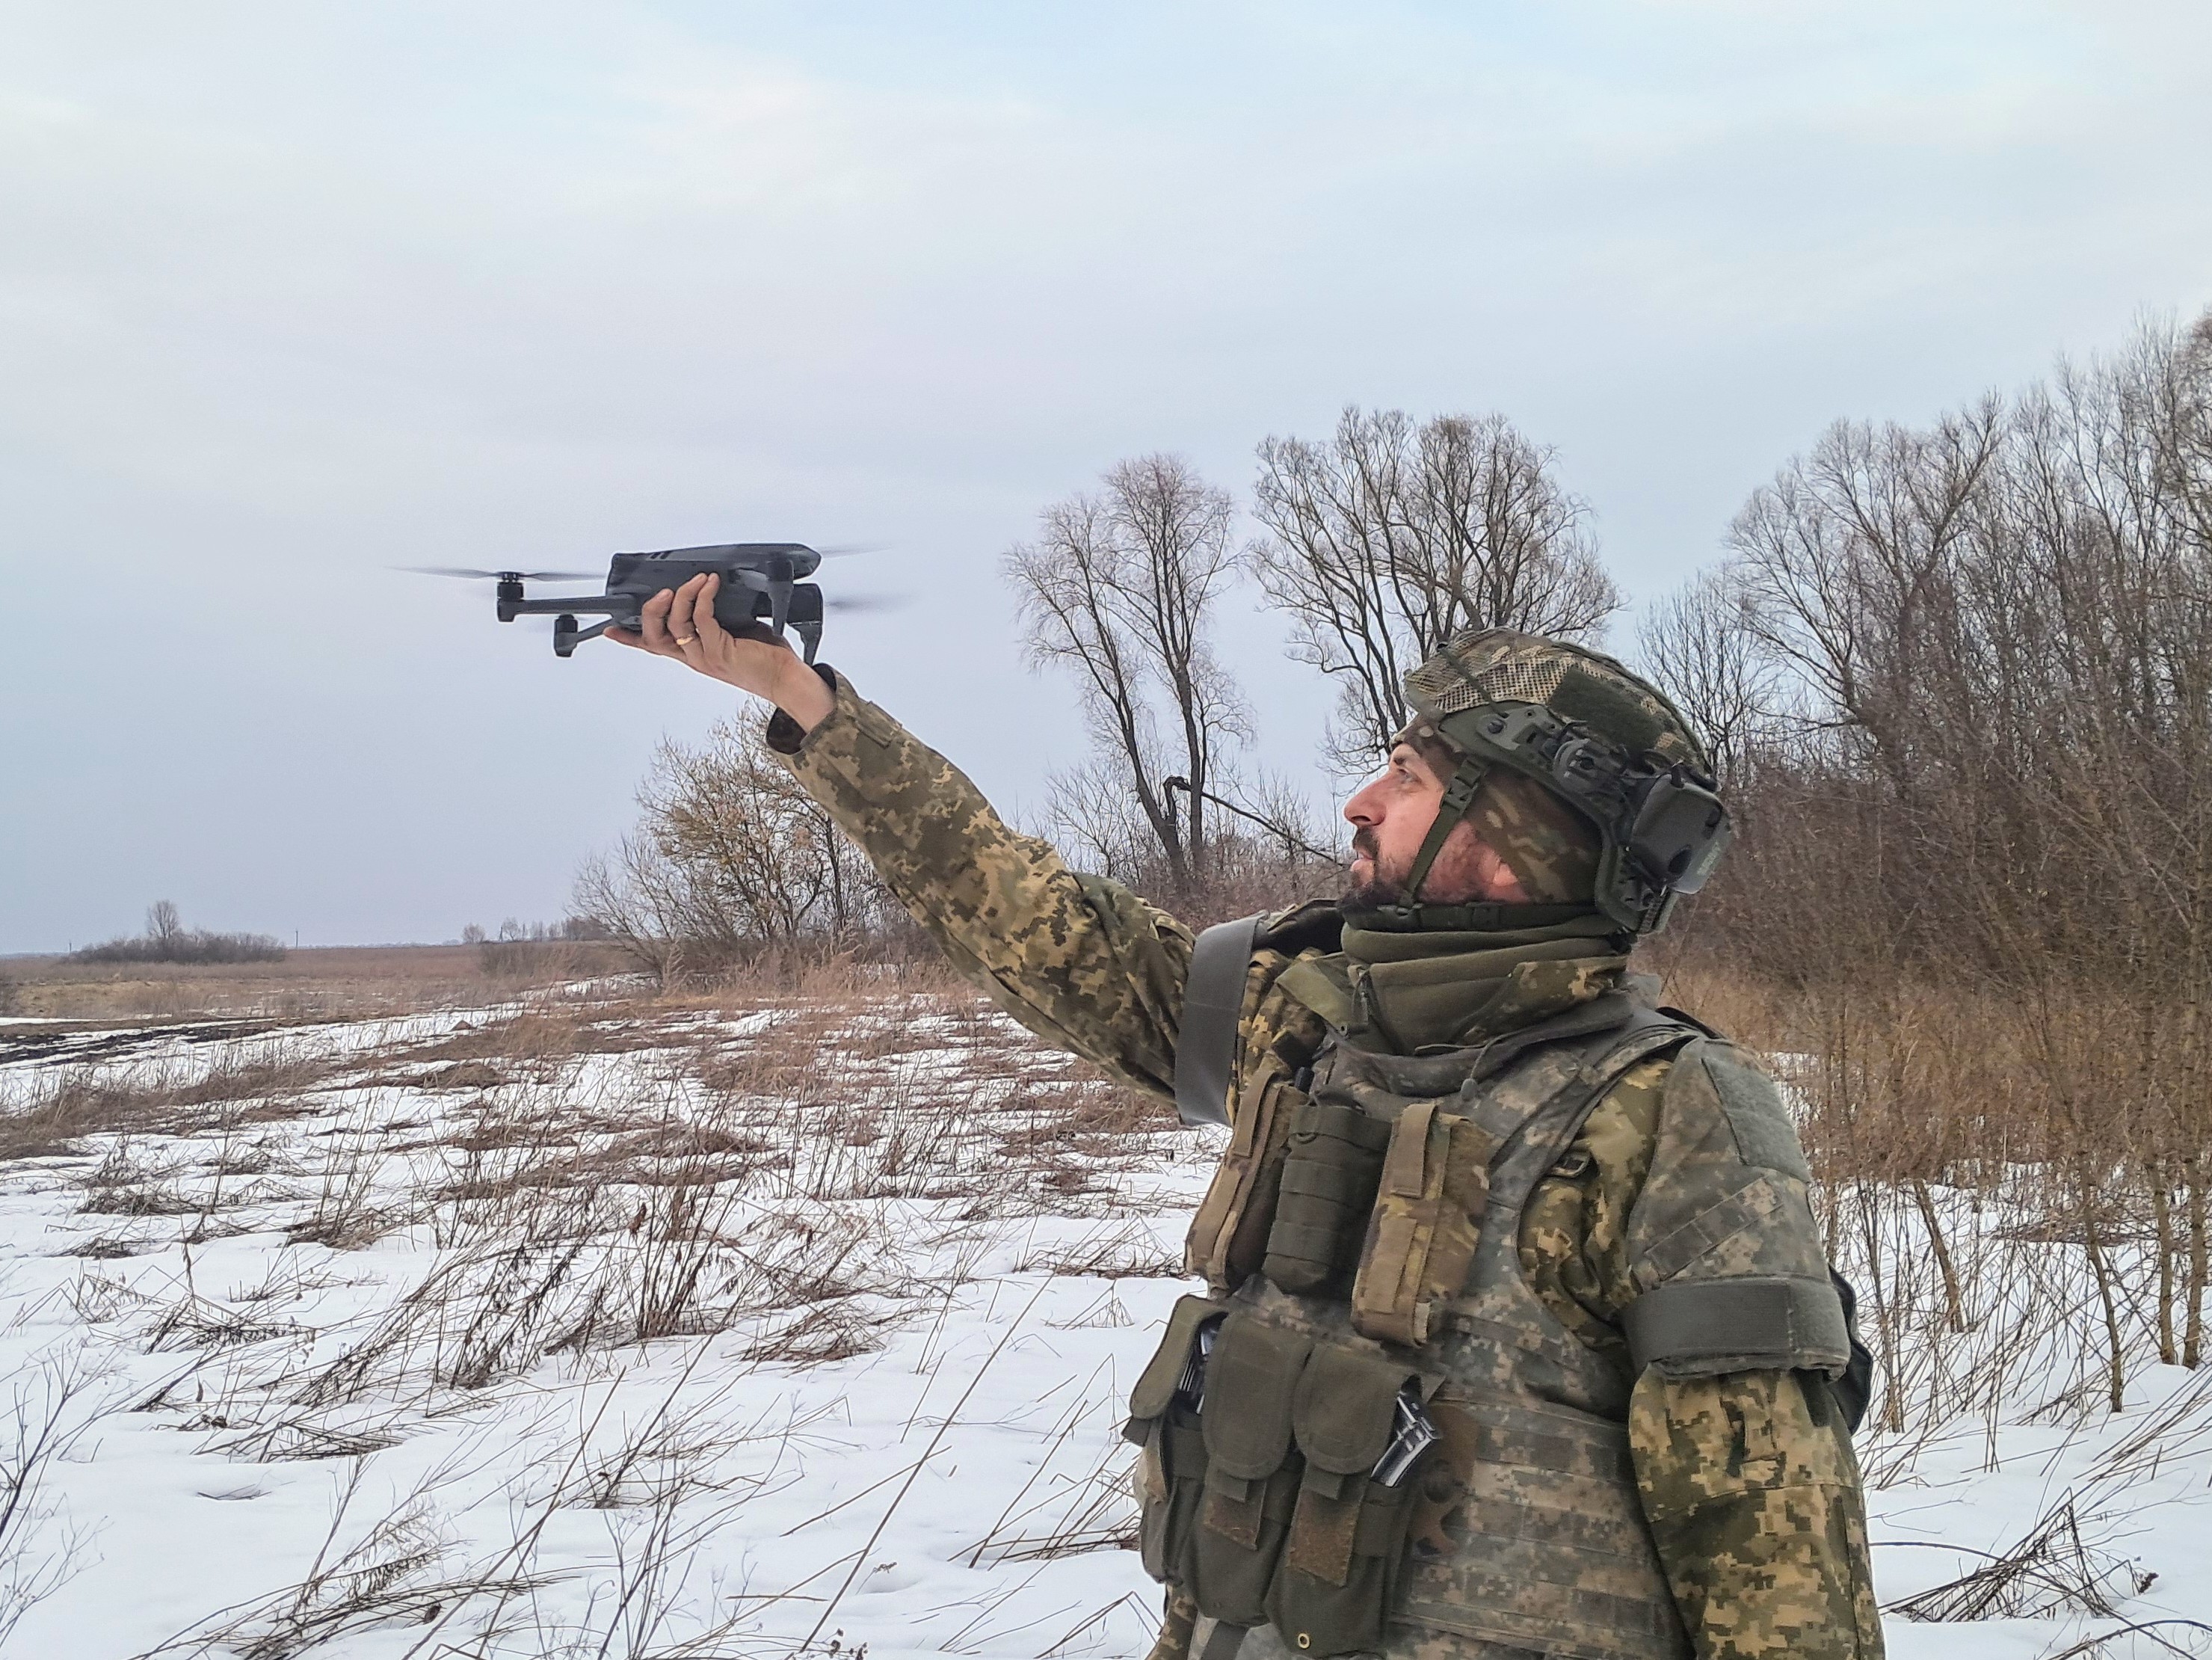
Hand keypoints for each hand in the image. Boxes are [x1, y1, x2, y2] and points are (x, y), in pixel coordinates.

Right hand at [607, 572, 835, 730]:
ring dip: (682, 597)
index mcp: (692, 655)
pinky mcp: (721, 650)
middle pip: (654, 638)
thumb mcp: (732, 633)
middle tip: (662, 591)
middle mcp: (693, 658)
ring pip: (675, 626)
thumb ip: (714, 618)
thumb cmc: (764, 656)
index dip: (630, 639)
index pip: (654, 648)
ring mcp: (705, 656)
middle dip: (651, 611)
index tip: (610, 630)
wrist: (786, 678)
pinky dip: (703, 597)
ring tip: (693, 580)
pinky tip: (710, 584)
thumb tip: (707, 591)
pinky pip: (702, 619)